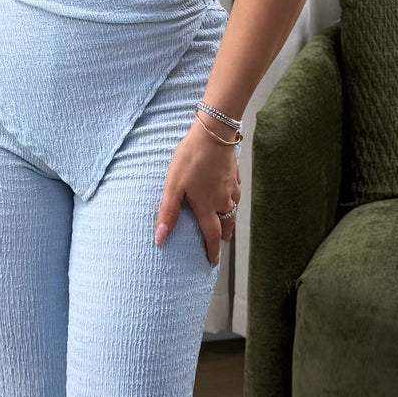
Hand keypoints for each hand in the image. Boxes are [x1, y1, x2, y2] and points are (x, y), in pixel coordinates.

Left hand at [153, 115, 241, 264]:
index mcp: (207, 207)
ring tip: (227, 223)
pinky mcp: (234, 174)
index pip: (212, 235)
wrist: (213, 134)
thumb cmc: (190, 160)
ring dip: (230, 219)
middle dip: (224, 235)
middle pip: (227, 224)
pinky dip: (234, 199)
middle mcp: (222, 200)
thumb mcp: (173, 187)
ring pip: (234, 208)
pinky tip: (231, 194)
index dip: (212, 250)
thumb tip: (160, 240)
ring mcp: (231, 187)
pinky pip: (236, 192)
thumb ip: (167, 213)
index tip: (212, 262)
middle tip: (222, 242)